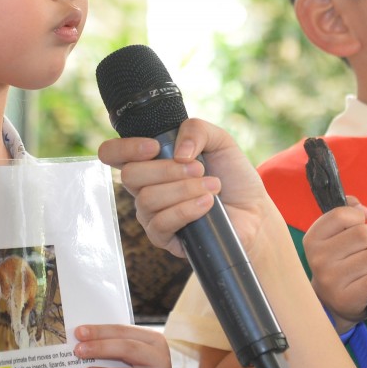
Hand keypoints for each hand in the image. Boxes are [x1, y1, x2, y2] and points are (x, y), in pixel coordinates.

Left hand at [74, 324, 171, 367]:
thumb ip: (113, 345)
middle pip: (129, 349)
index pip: (123, 331)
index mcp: (153, 339)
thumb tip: (82, 342)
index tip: (79, 333)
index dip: (100, 331)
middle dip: (101, 348)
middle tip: (79, 351)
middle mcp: (160, 357)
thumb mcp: (132, 352)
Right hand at [97, 117, 279, 263]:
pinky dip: (187, 210)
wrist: (253, 211)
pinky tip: (208, 205)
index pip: (112, 154)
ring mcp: (151, 214)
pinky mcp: (164, 238)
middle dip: (167, 170)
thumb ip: (197, 129)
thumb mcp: (220, 141)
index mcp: (150, 162)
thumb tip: (177, 151)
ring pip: (148, 200)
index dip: (125, 149)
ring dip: (184, 189)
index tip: (154, 147)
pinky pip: (161, 223)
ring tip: (213, 187)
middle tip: (199, 169)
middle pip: (130, 176)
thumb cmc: (232, 176)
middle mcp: (145, 188)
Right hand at [304, 198, 366, 333]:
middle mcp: (318, 259)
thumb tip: (364, 210)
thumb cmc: (338, 261)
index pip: (341, 215)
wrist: (331, 302)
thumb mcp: (334, 235)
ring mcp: (331, 280)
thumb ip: (348, 212)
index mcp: (313, 239)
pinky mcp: (347, 298)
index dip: (358, 217)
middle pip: (364, 234)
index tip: (359, 224)